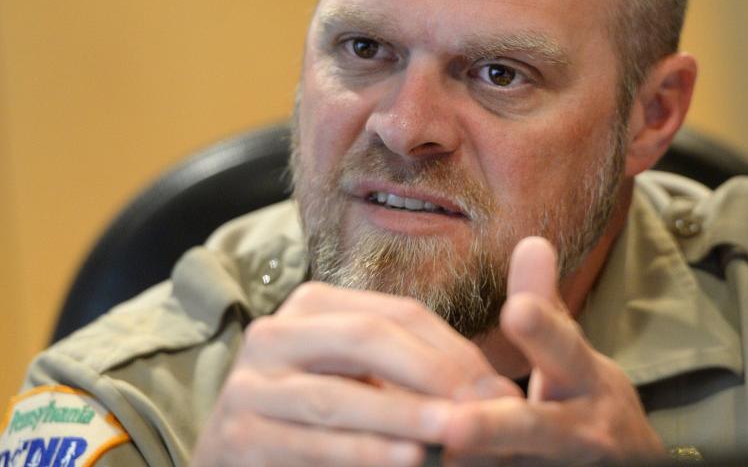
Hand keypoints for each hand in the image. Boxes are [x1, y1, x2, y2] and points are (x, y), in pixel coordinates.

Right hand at [191, 282, 519, 466]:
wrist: (244, 458)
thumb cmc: (321, 418)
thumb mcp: (366, 380)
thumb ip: (417, 373)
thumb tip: (498, 393)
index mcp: (313, 306)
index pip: (397, 315)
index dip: (453, 349)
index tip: (500, 388)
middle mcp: (275, 333)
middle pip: (366, 339)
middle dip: (431, 373)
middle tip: (481, 408)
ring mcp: (250, 385)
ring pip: (337, 397)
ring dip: (402, 416)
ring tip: (453, 432)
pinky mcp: (237, 437)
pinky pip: (311, 444)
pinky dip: (363, 453)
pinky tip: (407, 460)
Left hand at [442, 237, 665, 464]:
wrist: (628, 466)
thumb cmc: (582, 400)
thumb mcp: (573, 354)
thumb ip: (546, 307)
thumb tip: (530, 241)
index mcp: (583, 379)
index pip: (563, 350)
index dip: (542, 333)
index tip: (516, 311)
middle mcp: (579, 430)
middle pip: (535, 429)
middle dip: (496, 428)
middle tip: (456, 424)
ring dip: (478, 462)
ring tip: (438, 453)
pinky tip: (429, 465)